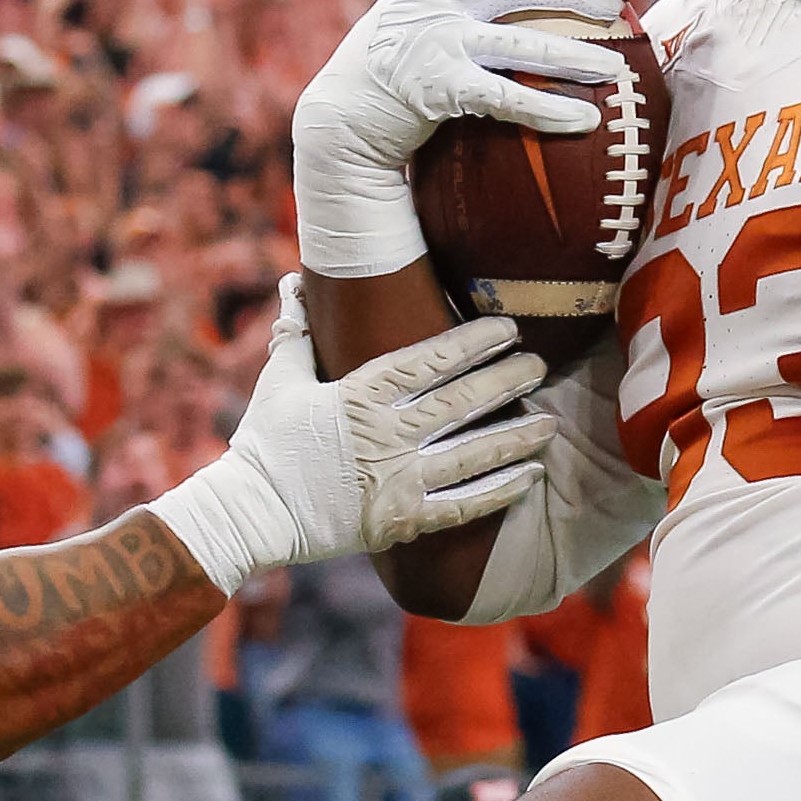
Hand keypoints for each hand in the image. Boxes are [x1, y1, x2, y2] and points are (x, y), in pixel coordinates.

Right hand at [145, 290, 549, 589]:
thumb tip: (293, 280)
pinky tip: (529, 476)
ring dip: (515, 437)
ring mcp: (397, 480)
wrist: (252, 513)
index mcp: (359, 395)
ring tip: (549, 423)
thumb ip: (296, 330)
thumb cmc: (264, 443)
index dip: (473, 343)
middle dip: (506, 381)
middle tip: (539, 365)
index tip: (506, 329)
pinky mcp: (402, 520)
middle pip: (460, 402)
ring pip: (471, 454)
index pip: (429, 361)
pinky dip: (499, 491)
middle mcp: (385, 435)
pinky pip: (462, 506)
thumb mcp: (280, 379)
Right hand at [286, 0, 627, 276]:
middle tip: (615, 7)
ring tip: (615, 69)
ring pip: (527, 44)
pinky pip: (510, 98)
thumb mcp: (405, 24)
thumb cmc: (376, 79)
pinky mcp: (442, 87)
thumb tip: (494, 9)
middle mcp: (441, 3)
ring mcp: (441, 43)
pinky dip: (551, 110)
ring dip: (578, 57)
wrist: (337, 121)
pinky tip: (586, 119)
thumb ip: (444, 9)